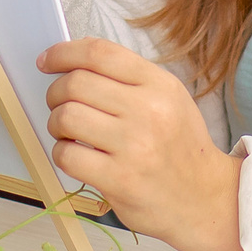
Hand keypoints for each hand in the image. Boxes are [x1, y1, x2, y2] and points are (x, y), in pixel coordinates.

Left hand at [40, 37, 243, 250]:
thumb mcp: (170, 99)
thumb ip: (129, 79)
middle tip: (59, 105)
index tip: (47, 61)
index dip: (63, 53)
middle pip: (76, 83)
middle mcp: (148, 110)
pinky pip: (67, 155)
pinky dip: (62, 152)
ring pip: (66, 116)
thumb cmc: (180, 147)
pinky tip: (76, 155)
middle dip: (55, 93)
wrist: (204, 198)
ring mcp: (134, 146)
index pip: (99, 53)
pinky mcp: (119, 179)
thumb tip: (75, 63)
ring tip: (68, 132)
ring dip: (56, 123)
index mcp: (159, 84)